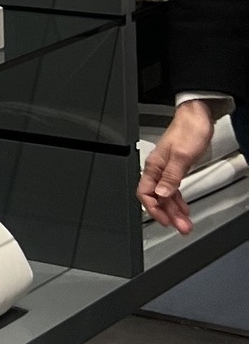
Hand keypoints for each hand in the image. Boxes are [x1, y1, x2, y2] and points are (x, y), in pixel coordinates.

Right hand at [139, 99, 216, 235]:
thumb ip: (171, 176)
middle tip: (181, 228)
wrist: (197, 116)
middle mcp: (157, 169)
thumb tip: (162, 194)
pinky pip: (172, 190)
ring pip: (166, 197)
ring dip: (174, 211)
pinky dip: (178, 202)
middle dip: (168, 215)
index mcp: (154, 166)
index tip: (165, 221)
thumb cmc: (188, 130)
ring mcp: (166, 170)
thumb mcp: (182, 155)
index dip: (154, 209)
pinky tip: (184, 209)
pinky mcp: (175, 169)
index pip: (146, 193)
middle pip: (157, 199)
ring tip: (184, 223)